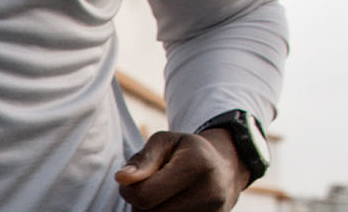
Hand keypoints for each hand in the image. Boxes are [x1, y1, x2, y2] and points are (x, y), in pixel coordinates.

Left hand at [114, 128, 244, 211]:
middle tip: (149, 187)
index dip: (128, 190)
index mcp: (196, 165)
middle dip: (139, 204)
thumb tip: (121, 179)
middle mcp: (209, 193)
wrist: (226, 170)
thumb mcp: (164, 143)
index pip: (145, 195)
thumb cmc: (187, 152)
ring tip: (162, 197)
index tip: (131, 180)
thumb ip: (142, 160)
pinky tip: (172, 206)